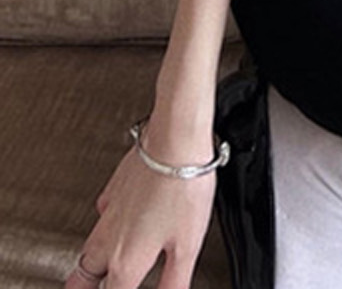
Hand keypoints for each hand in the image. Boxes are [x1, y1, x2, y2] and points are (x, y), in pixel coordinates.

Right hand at [69, 132, 215, 288]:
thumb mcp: (188, 244)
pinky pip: (101, 218)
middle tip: (92, 287)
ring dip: (88, 266)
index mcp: (126, 261)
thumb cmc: (183, 187)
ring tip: (94, 275)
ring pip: (87, 250)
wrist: (175, 139)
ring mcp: (108, 213)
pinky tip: (117, 226)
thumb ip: (175, 281)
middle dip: (84, 287)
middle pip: (82, 280)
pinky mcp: (114, 190)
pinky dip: (104, 230)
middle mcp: (108, 240)